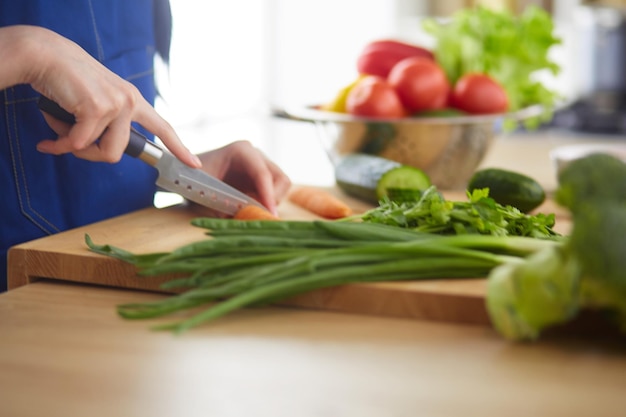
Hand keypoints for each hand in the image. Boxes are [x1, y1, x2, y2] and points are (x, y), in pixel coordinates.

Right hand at [0, 25, 200, 167]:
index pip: (162, 127)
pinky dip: (60, 144)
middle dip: (91, 156)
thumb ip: (105, 124)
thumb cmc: (67, 82)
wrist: (46, 56)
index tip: (194, 163)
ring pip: (100, 150)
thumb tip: (94, 150)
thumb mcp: (96, 103)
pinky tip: (48, 139)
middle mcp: (129, 101)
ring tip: (56, 137)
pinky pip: (79, 143)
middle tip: (69, 147)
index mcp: (133, 101)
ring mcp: (117, 104)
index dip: (179, 147)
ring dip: (74, 149)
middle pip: (118, 152)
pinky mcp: (98, 108)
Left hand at [197, 141, 290, 214]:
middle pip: (280, 179)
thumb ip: (223, 205)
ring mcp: (260, 165)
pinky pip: (274, 193)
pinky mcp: (261, 178)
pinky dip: (267, 204)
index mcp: (241, 151)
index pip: (262, 173)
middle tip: (258, 215)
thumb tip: (243, 220)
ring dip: (270, 202)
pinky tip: (250, 209)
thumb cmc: (192, 179)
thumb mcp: (203, 192)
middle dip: (272, 199)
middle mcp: (255, 155)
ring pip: (281, 187)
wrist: (186, 175)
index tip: (269, 214)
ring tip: (249, 212)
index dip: (268, 194)